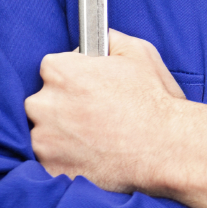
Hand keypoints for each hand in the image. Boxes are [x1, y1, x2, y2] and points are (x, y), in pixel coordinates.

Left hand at [26, 31, 206, 207]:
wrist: (164, 146)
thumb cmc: (152, 99)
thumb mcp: (138, 52)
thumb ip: (110, 40)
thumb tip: (101, 39)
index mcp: (60, 71)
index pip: (52, 68)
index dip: (72, 77)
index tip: (88, 87)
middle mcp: (43, 103)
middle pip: (43, 102)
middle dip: (62, 107)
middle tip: (93, 115)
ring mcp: (43, 139)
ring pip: (44, 133)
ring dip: (62, 135)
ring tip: (95, 138)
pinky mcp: (50, 168)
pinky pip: (51, 161)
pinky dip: (67, 160)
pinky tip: (93, 155)